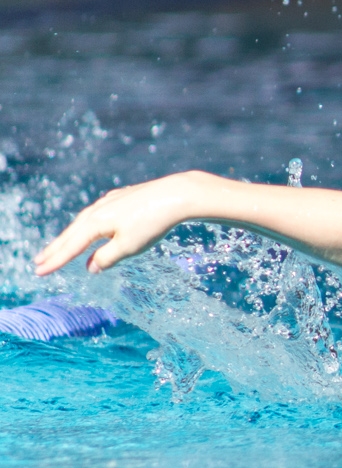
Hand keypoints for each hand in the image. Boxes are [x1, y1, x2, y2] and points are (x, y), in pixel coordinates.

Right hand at [33, 171, 207, 276]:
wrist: (177, 194)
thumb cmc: (153, 223)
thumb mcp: (129, 247)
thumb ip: (106, 258)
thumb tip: (90, 267)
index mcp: (95, 222)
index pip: (71, 246)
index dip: (55, 261)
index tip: (39, 272)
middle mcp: (97, 209)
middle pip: (72, 233)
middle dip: (55, 249)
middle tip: (38, 262)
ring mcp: (109, 201)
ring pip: (83, 222)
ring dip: (69, 236)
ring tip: (58, 248)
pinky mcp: (122, 197)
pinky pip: (97, 214)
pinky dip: (87, 226)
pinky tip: (88, 228)